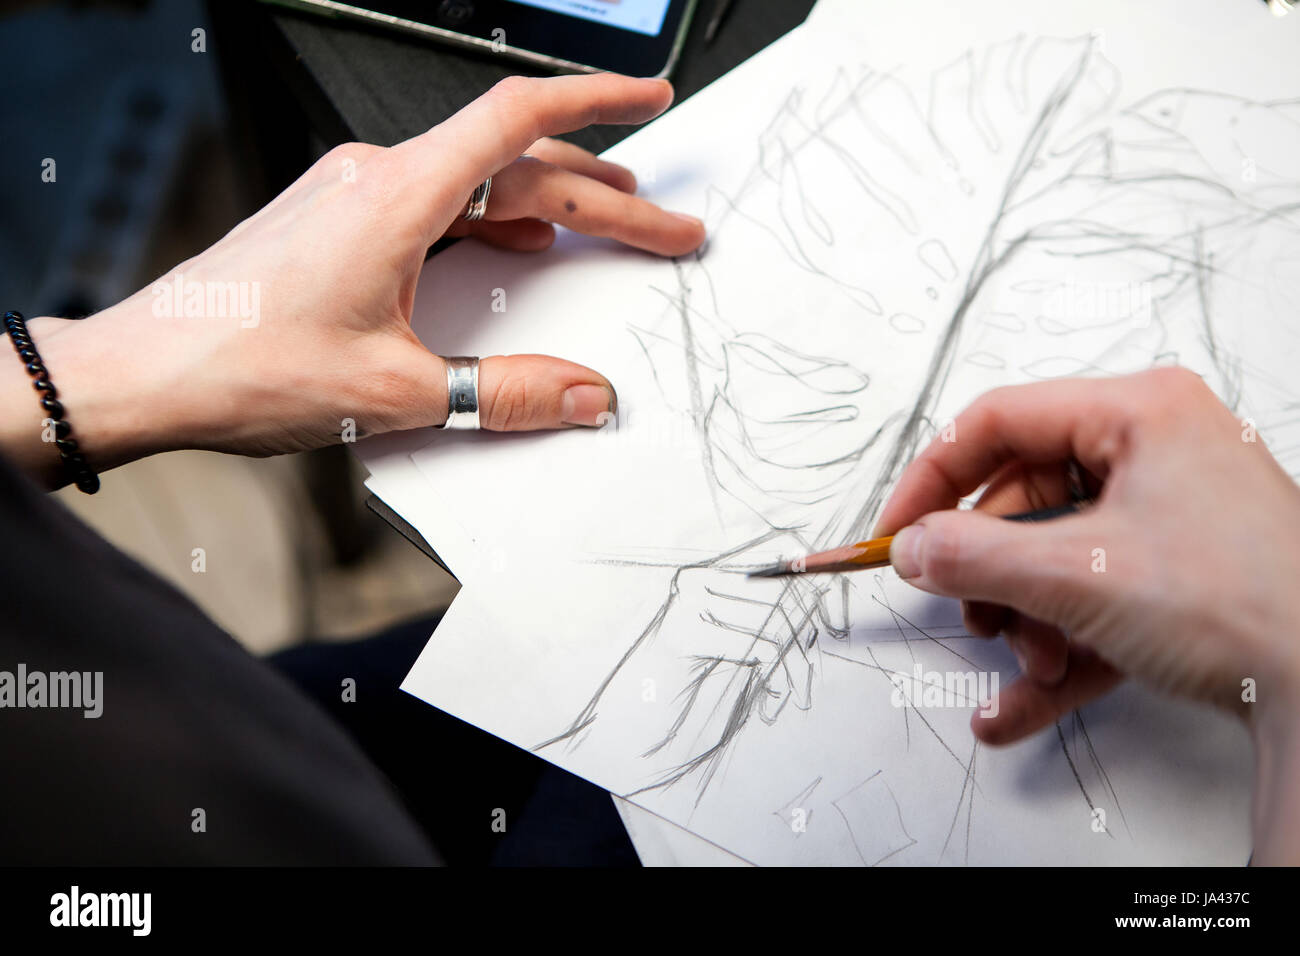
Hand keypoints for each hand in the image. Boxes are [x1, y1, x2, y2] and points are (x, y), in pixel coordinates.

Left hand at [3, 74, 705, 483]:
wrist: (147, 372)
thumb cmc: (243, 366)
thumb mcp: (395, 392)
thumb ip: (506, 393)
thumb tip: (585, 396)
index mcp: (398, 196)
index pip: (519, 118)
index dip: (596, 101)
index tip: (650, 95)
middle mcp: (376, 179)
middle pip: (518, 165)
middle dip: (604, 196)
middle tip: (664, 227)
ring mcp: (355, 196)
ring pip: (479, 181)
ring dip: (550, 201)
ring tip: (609, 222)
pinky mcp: (340, 222)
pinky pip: (439, 203)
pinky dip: (495, 219)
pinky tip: (519, 246)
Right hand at [874, 367, 1299, 862]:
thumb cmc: (1246, 608)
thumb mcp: (1079, 575)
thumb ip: (974, 557)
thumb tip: (913, 549)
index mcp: (1140, 412)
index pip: (1000, 421)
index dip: (934, 479)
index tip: (898, 533)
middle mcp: (1157, 448)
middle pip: (1025, 498)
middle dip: (995, 575)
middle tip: (975, 617)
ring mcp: (1173, 510)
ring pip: (1055, 553)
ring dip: (1028, 619)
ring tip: (1037, 665)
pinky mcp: (1181, 568)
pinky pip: (1092, 593)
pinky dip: (1059, 643)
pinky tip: (1023, 702)